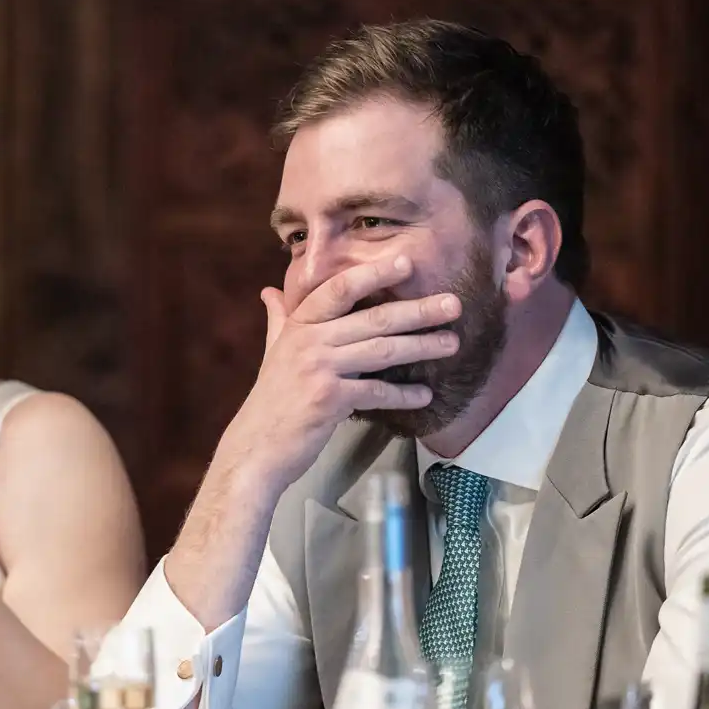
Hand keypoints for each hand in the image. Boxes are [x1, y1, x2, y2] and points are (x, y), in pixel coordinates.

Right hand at [220, 255, 460, 493]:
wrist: (255, 447)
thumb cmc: (270, 400)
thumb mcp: (273, 353)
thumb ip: (278, 320)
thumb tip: (268, 292)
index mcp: (299, 325)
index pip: (339, 289)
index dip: (373, 273)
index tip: (406, 262)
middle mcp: (309, 341)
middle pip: (372, 318)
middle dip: (417, 310)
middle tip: (453, 304)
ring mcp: (319, 369)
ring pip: (381, 351)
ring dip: (421, 346)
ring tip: (451, 343)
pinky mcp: (330, 400)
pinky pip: (376, 392)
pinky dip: (403, 394)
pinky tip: (425, 395)